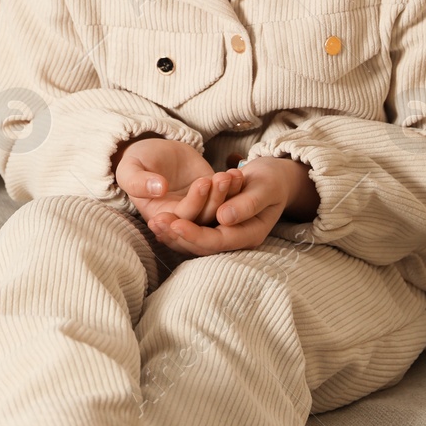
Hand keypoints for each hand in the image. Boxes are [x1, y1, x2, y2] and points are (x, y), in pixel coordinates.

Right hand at [113, 135, 242, 230]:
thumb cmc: (138, 161)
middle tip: (217, 177)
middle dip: (213, 199)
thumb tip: (158, 188)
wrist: (155, 151)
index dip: (192, 205)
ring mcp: (199, 207)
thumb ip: (138, 181)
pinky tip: (236, 173)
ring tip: (228, 174)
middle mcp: (181, 217)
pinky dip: (232, 188)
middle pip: (203, 218)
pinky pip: (225, 196)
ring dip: (225, 194)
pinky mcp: (212, 194)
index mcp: (160, 216)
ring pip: (217, 210)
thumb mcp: (130, 169)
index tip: (200, 184)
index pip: (181, 218)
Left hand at [146, 156, 314, 256]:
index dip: (195, 234)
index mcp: (250, 235)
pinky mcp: (214, 229)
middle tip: (155, 221)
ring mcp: (224, 236)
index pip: (218, 241)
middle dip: (177, 236)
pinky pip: (193, 232)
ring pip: (194, 242)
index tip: (175, 223)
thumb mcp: (264, 187)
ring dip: (173, 234)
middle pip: (202, 246)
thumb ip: (246, 203)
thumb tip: (222, 217)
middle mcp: (235, 241)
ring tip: (152, 221)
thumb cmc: (272, 180)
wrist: (273, 178)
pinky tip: (158, 219)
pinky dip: (176, 227)